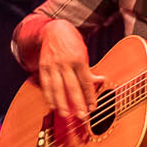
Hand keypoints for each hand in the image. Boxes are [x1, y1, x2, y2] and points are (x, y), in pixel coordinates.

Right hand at [37, 24, 100, 142]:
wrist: (54, 29)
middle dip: (77, 102)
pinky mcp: (43, 67)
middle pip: (72, 86)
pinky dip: (48, 96)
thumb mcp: (83, 53)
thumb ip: (89, 70)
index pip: (85, 81)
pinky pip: (46, 84)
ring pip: (57, 87)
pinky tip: (52, 106)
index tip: (93, 107)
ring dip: (61, 102)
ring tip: (65, 115)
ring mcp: (53, 65)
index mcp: (78, 59)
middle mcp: (65, 63)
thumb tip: (102, 80)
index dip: (90, 96)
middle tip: (82, 116)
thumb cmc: (71, 43)